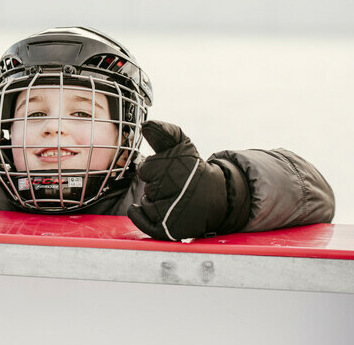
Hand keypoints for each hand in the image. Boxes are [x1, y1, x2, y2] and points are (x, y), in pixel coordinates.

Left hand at [127, 121, 226, 240]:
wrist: (216, 198)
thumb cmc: (193, 170)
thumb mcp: (183, 146)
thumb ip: (165, 132)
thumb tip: (145, 125)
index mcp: (184, 168)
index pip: (147, 168)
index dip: (153, 168)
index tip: (168, 169)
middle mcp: (183, 190)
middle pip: (148, 187)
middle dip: (155, 184)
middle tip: (172, 184)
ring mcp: (178, 212)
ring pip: (147, 203)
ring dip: (152, 200)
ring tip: (170, 197)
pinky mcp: (174, 229)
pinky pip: (146, 224)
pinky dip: (139, 216)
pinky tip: (138, 208)